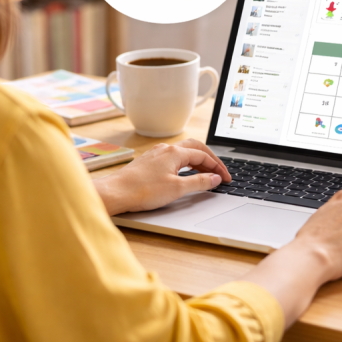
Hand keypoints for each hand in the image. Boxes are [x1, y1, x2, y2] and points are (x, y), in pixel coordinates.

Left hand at [93, 139, 231, 214]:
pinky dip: (184, 163)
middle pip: (195, 148)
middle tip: (219, 171)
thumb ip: (199, 182)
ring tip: (206, 172)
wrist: (115, 193)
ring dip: (197, 160)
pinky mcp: (148, 161)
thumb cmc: (142, 191)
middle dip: (210, 159)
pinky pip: (172, 157)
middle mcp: (165, 149)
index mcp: (175, 152)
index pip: (203, 155)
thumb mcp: (177, 189)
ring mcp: (156, 154)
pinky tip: (184, 172)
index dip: (218, 167)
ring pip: (183, 152)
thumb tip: (215, 179)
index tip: (226, 178)